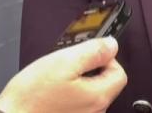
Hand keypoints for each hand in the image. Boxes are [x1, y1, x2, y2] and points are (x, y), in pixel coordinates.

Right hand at [0, 37, 126, 112]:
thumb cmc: (31, 96)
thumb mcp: (63, 62)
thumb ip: (92, 52)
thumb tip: (111, 45)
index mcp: (98, 97)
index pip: (119, 73)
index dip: (106, 59)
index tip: (88, 55)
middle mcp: (95, 111)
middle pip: (106, 83)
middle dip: (90, 70)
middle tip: (67, 65)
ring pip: (91, 93)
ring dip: (79, 82)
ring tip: (56, 78)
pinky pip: (78, 103)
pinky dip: (70, 94)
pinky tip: (53, 91)